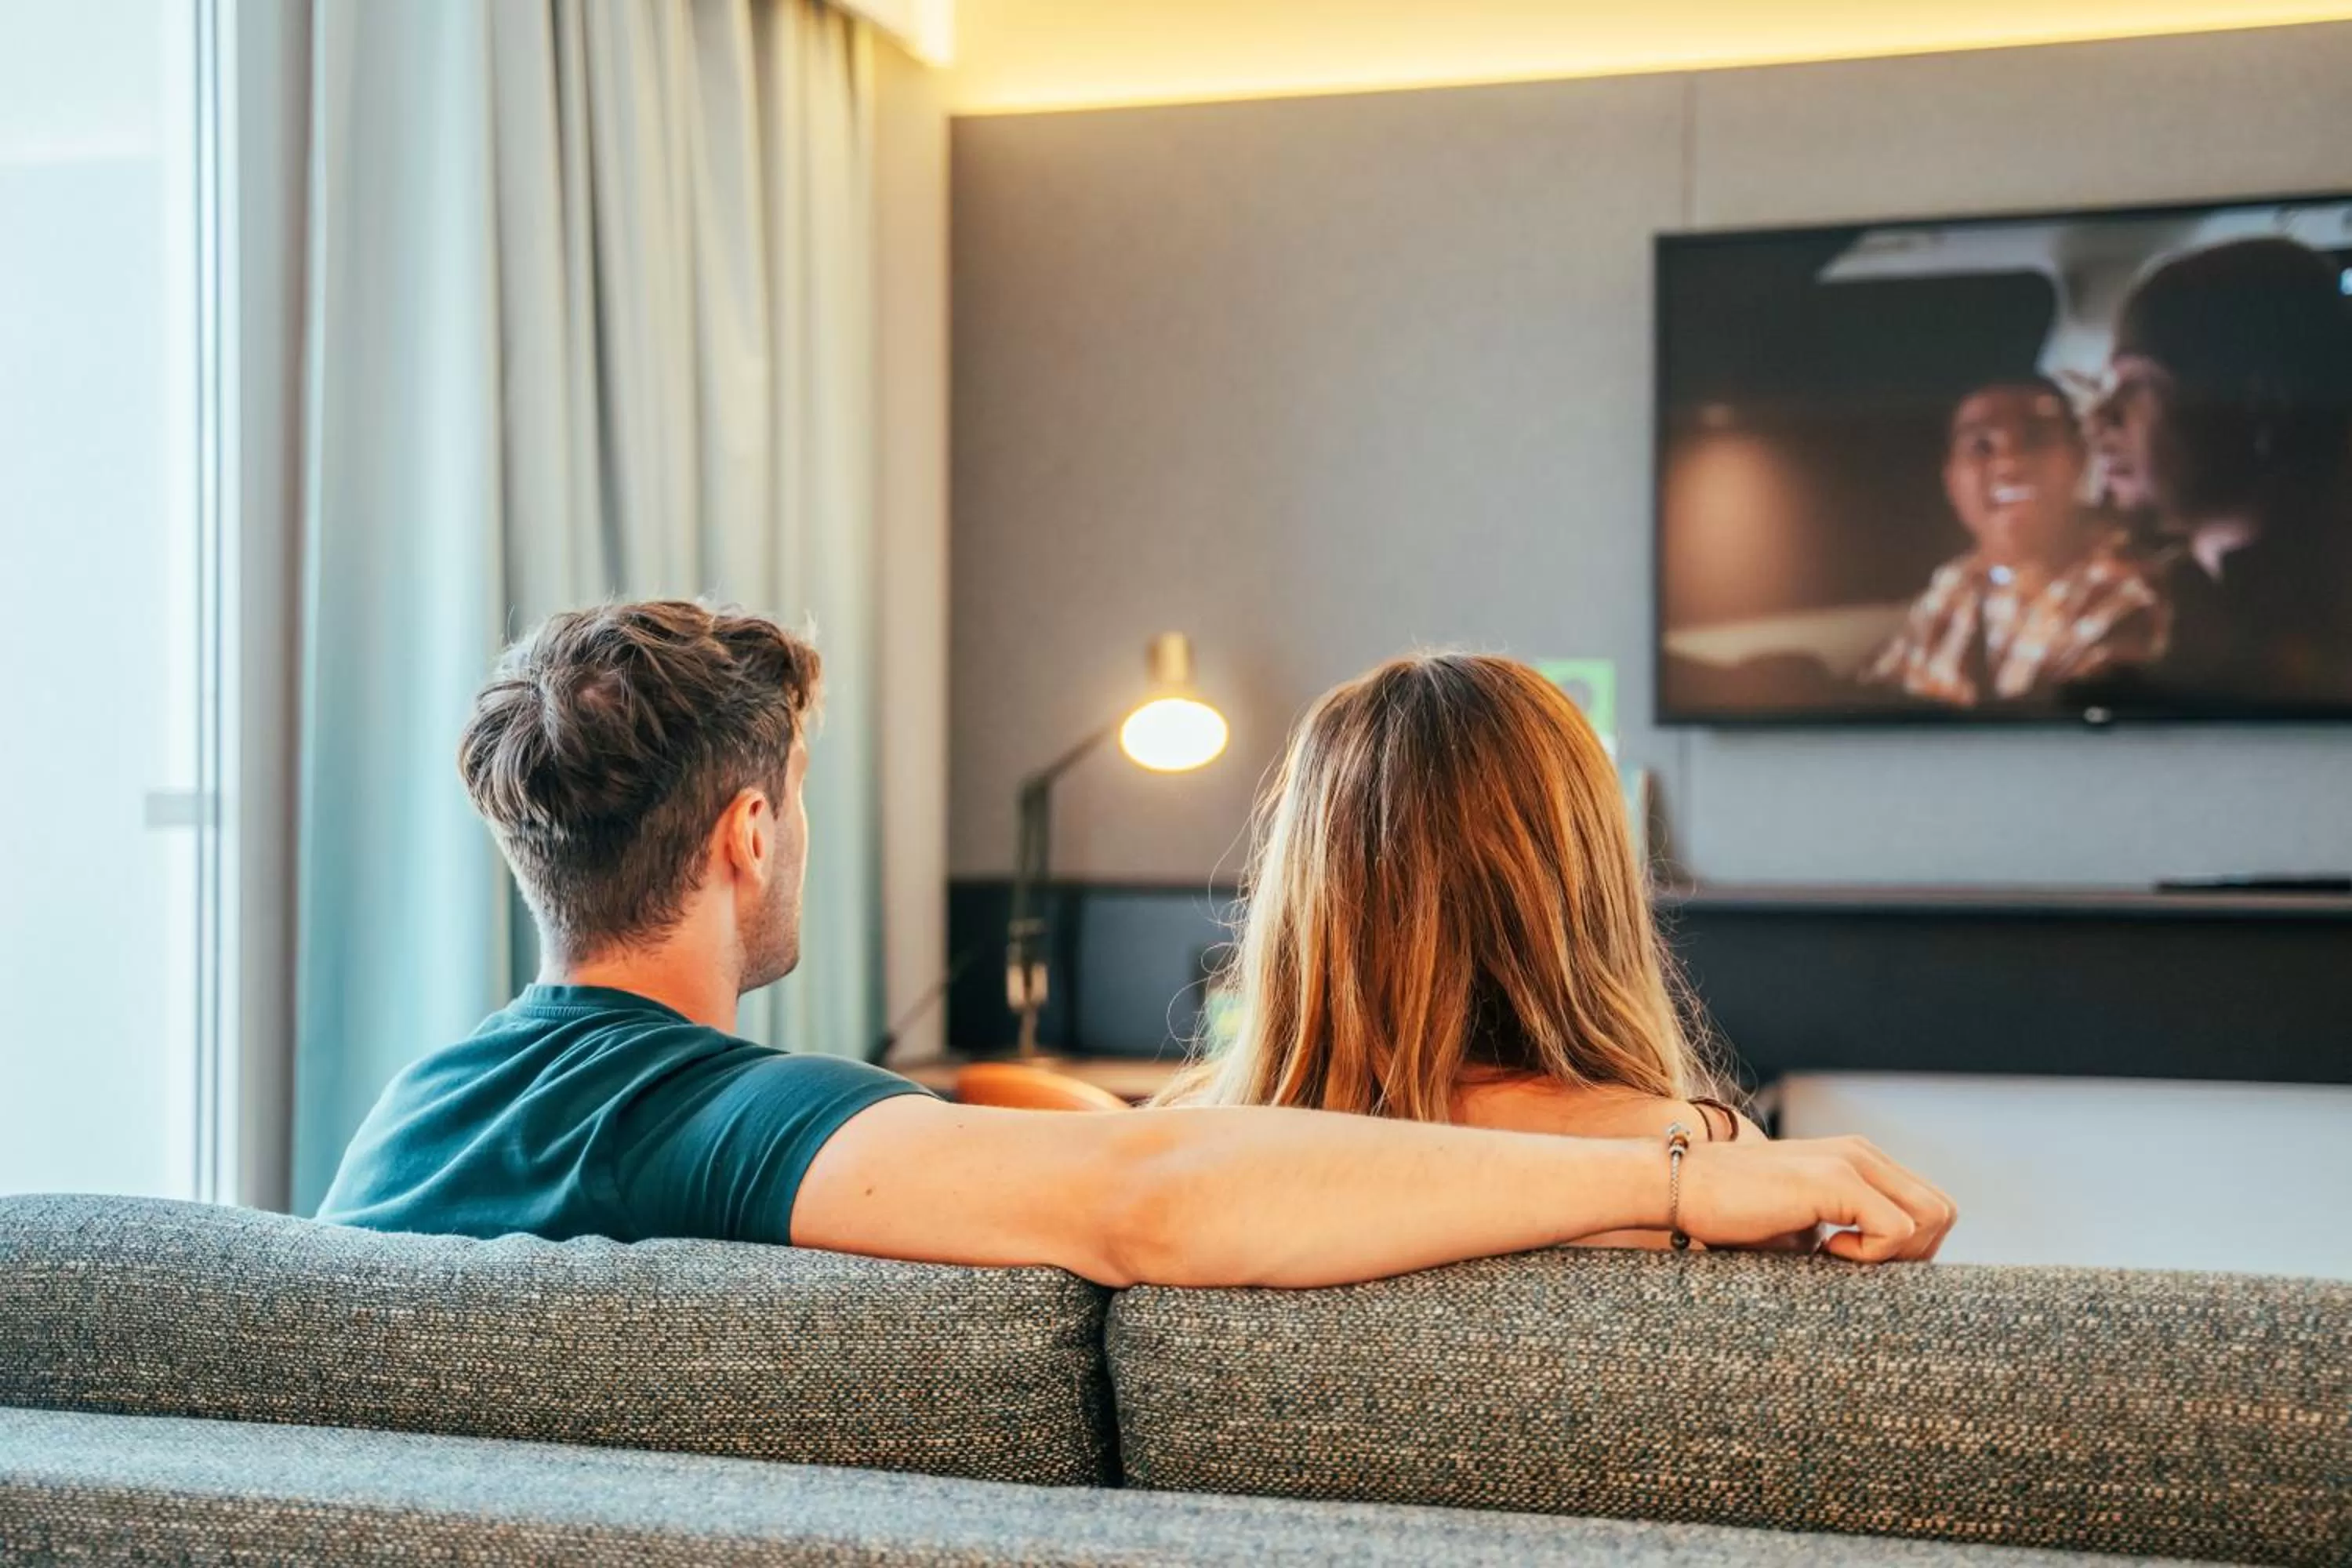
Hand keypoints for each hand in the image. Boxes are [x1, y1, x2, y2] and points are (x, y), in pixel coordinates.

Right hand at [1677, 1135, 1954, 1261]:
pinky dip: (1870, 1255)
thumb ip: (1846, 1232)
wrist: (1677, 1187)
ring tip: (1841, 1260)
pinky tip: (1823, 1253)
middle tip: (1855, 1269)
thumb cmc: (1730, 1216)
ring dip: (1897, 1254)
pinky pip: (1895, 1229)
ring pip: (1933, 1217)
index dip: (1909, 1249)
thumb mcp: (1803, 1225)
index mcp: (1859, 1160)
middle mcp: (1863, 1153)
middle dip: (1913, 1255)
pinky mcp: (1836, 1179)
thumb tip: (1885, 1275)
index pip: (1927, 1206)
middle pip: (1941, 1212)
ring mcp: (1852, 1161)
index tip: (1861, 1269)